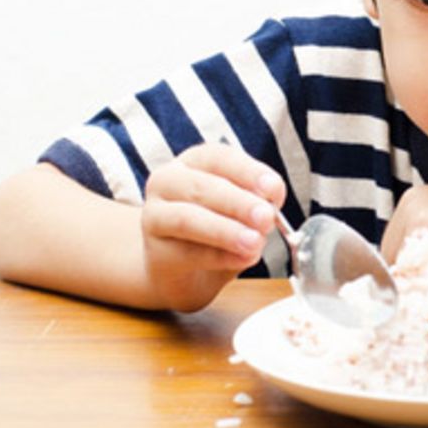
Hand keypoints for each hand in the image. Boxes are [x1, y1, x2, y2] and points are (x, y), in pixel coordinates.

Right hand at [140, 142, 285, 310]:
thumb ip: (256, 205)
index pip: (219, 157)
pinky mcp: (154, 252)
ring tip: (254, 242)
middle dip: (239, 202)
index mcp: (194, 162)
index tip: (274, 188)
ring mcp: (154, 216)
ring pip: (187, 219)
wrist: (183, 270)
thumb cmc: (215, 231)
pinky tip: (242, 259)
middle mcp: (168, 182)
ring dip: (226, 231)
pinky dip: (220, 257)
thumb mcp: (242, 211)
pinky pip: (187, 253)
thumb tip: (270, 208)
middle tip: (266, 218)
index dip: (248, 171)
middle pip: (202, 187)